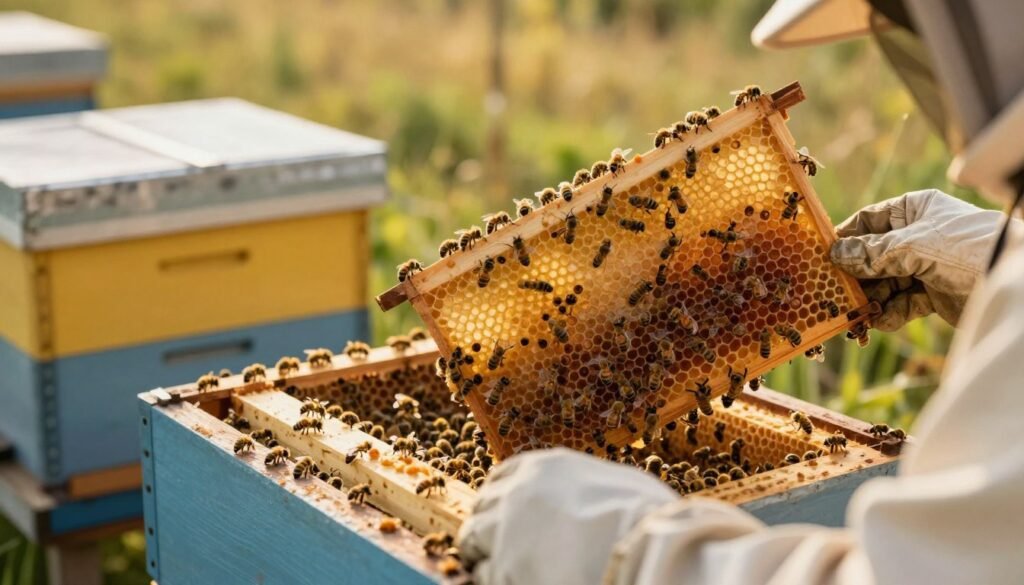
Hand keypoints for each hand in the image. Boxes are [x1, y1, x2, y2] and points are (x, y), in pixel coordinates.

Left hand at [458, 448, 676, 584]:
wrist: (649, 550)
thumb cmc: (648, 518)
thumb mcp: (618, 484)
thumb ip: (586, 486)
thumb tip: (591, 501)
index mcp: (544, 467)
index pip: (502, 477)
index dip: (502, 499)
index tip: (506, 515)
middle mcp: (517, 492)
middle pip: (483, 506)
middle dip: (490, 527)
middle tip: (506, 549)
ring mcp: (506, 530)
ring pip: (472, 539)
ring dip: (485, 554)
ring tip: (510, 570)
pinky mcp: (504, 569)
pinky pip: (484, 575)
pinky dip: (494, 579)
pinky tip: (520, 582)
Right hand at [830, 189, 1001, 330]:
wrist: (1014, 277)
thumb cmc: (968, 247)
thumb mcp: (914, 246)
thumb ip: (873, 253)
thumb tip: (835, 255)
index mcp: (913, 210)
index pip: (867, 222)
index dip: (845, 239)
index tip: (821, 257)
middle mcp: (916, 236)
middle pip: (872, 256)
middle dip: (855, 276)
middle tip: (832, 293)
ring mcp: (925, 266)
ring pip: (884, 283)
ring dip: (869, 299)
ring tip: (854, 313)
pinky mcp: (934, 293)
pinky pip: (901, 303)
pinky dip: (888, 314)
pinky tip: (876, 322)